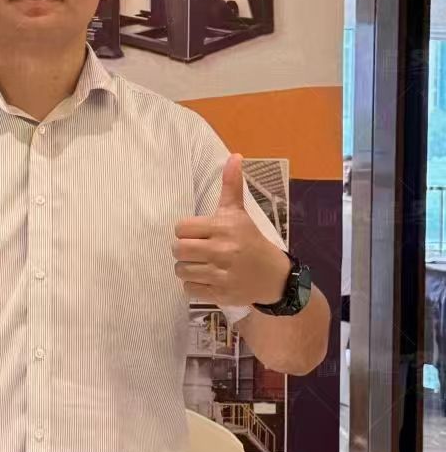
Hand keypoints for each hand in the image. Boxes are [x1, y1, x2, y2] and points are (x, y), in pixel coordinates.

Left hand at [172, 155, 289, 307]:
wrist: (274, 275)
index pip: (181, 228)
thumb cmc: (250, 240)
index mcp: (223, 228)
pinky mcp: (221, 294)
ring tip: (201, 264)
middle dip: (183, 250)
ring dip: (187, 268)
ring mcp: (221, 274)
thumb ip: (232, 185)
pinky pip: (189, 289)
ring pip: (181, 270)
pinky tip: (206, 279)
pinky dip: (193, 285)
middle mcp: (222, 250)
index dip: (186, 231)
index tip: (197, 234)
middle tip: (195, 250)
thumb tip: (235, 156)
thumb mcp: (240, 212)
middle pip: (178, 250)